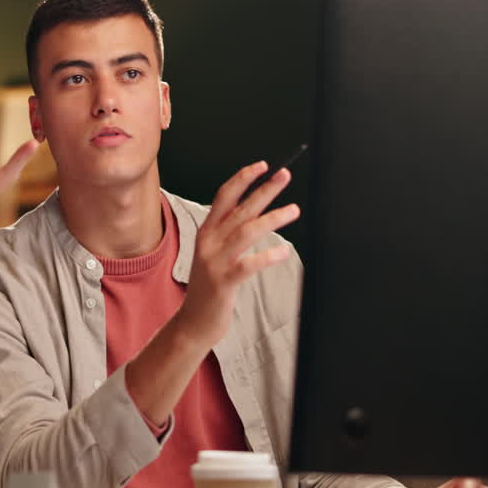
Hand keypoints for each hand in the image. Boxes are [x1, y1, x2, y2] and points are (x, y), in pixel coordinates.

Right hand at [172, 161, 300, 347]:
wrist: (193, 321)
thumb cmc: (210, 287)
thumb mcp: (213, 253)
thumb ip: (227, 232)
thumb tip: (251, 208)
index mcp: (206, 232)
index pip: (224, 196)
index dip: (243, 179)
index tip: (263, 166)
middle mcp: (209, 242)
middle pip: (239, 209)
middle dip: (264, 190)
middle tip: (285, 176)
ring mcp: (214, 262)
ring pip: (246, 231)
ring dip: (272, 218)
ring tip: (293, 210)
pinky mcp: (223, 282)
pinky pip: (249, 264)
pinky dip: (268, 256)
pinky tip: (284, 251)